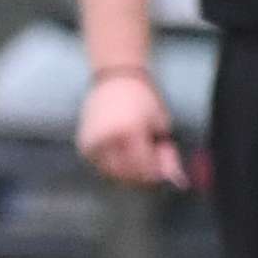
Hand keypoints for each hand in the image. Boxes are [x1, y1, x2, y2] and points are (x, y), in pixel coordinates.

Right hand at [76, 66, 182, 190]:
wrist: (115, 78)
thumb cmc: (142, 97)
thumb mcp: (161, 123)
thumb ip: (166, 153)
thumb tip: (174, 178)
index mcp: (128, 131)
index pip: (143, 166)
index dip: (157, 171)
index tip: (165, 166)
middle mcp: (106, 139)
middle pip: (126, 174)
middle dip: (144, 174)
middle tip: (154, 160)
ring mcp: (92, 143)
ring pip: (113, 173)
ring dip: (130, 172)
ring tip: (140, 153)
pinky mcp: (84, 145)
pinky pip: (102, 166)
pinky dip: (116, 166)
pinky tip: (126, 153)